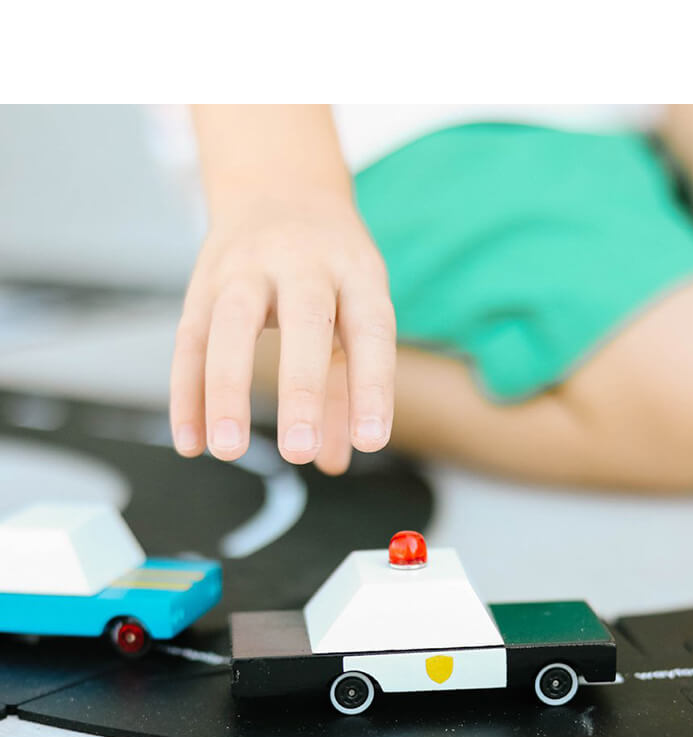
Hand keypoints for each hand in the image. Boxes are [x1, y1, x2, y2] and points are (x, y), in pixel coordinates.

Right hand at [169, 192, 395, 474]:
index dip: (372, 386)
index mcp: (354, 269)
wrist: (278, 186)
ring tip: (229, 452)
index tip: (371, 441)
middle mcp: (302, 261)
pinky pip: (189, 340)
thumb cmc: (330, 269)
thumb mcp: (355, 309)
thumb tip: (336, 461)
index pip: (370, 328)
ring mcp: (245, 267)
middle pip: (302, 321)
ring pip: (230, 326)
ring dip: (226, 392)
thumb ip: (348, 386)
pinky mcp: (202, 281)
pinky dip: (186, 393)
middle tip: (299, 451)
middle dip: (300, 389)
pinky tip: (190, 441)